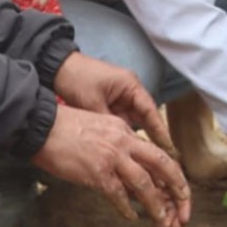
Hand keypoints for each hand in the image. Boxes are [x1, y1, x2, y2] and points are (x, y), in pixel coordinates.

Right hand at [31, 105, 191, 226]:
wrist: (42, 126)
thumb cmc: (66, 129)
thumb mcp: (101, 129)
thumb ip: (119, 147)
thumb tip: (131, 175)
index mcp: (126, 130)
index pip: (157, 154)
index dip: (171, 175)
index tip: (179, 192)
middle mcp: (124, 141)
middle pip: (162, 165)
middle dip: (178, 189)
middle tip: (184, 210)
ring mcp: (112, 156)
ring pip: (145, 183)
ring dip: (156, 206)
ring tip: (163, 222)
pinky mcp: (96, 171)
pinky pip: (118, 193)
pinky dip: (126, 207)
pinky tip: (131, 217)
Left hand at [53, 52, 176, 156]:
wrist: (57, 68)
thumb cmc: (77, 79)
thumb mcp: (93, 102)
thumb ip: (108, 123)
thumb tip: (120, 143)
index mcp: (130, 85)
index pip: (150, 110)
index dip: (159, 130)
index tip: (169, 147)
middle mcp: (129, 91)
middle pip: (145, 117)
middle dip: (151, 136)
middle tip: (161, 158)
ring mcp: (119, 97)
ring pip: (132, 121)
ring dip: (135, 136)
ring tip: (145, 157)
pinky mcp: (109, 103)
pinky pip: (120, 120)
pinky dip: (123, 132)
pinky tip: (126, 148)